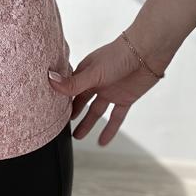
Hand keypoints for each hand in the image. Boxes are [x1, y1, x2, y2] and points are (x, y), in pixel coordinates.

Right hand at [48, 31, 168, 145]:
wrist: (146, 54)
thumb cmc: (118, 55)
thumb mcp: (93, 73)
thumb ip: (73, 82)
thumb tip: (50, 80)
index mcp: (85, 72)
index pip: (69, 88)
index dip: (61, 99)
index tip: (50, 111)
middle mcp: (96, 82)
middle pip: (81, 101)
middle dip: (72, 112)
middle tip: (62, 125)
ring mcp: (110, 91)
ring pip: (96, 111)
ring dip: (88, 124)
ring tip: (78, 137)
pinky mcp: (124, 99)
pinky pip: (115, 117)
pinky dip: (109, 130)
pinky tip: (103, 142)